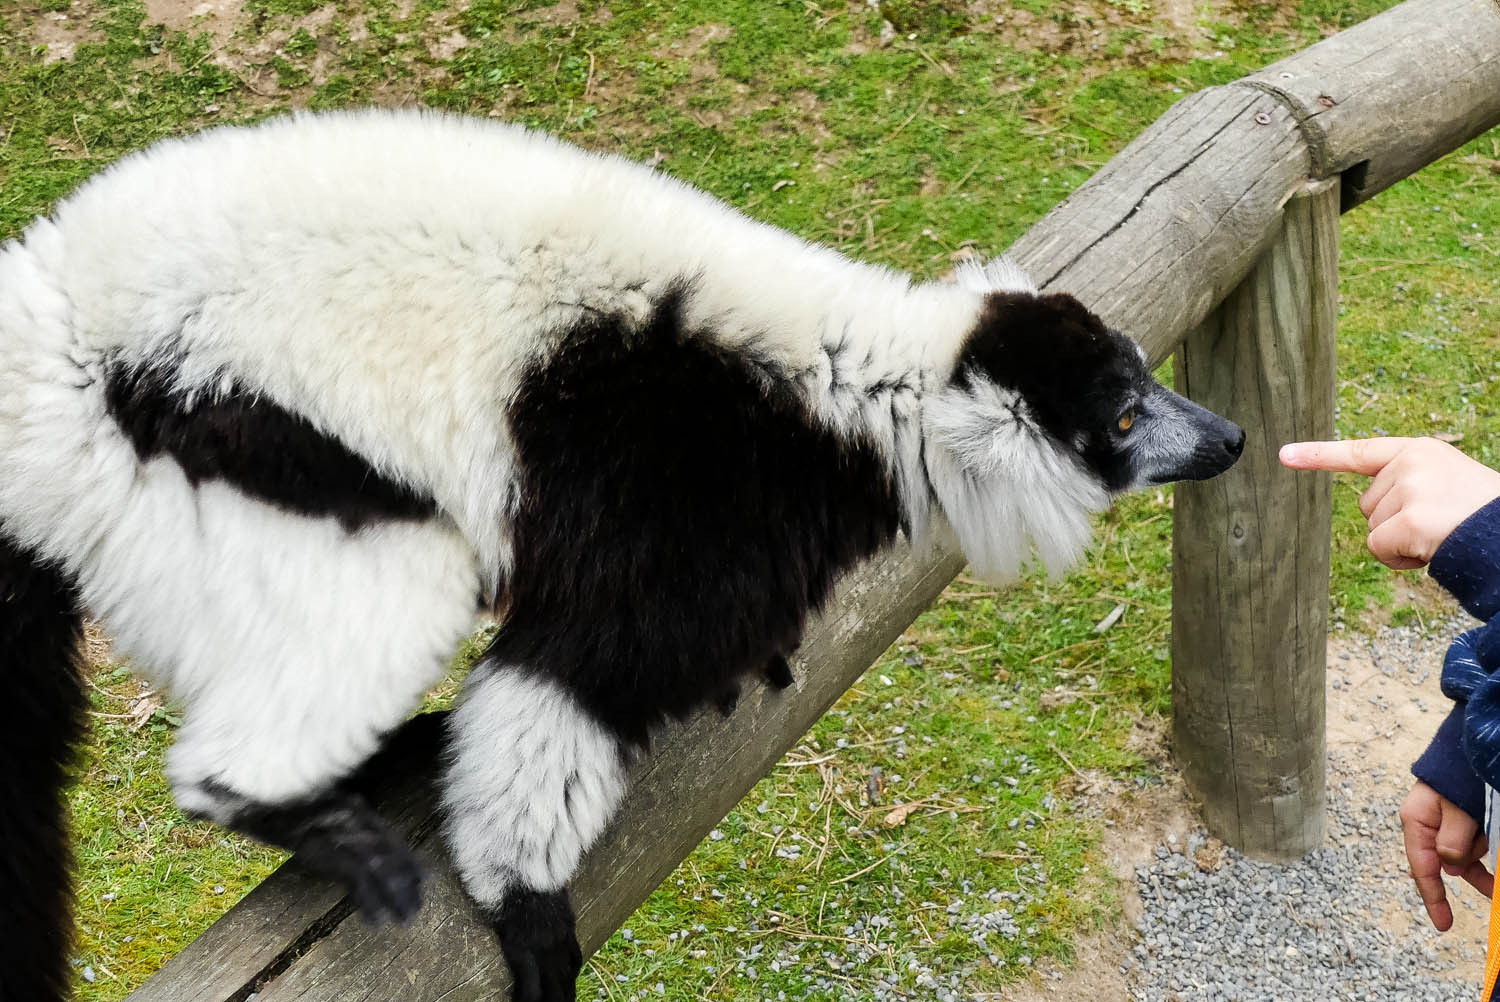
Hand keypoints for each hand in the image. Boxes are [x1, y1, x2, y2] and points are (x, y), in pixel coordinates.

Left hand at [1279, 437, 1499, 569]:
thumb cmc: (1481, 516)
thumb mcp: (1446, 484)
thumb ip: (1407, 485)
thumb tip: (1371, 512)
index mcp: (1421, 451)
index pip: (1361, 452)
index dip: (1319, 455)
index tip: (1283, 454)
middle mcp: (1412, 463)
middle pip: (1367, 505)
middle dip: (1394, 523)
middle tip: (1438, 523)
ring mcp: (1411, 489)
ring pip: (1372, 529)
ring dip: (1400, 542)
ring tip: (1442, 533)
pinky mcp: (1411, 519)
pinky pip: (1377, 548)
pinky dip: (1399, 558)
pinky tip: (1431, 548)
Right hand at [1399, 781, 1492, 930]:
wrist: (1471, 746)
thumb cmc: (1461, 773)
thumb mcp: (1459, 808)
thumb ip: (1454, 838)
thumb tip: (1449, 866)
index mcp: (1417, 820)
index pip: (1423, 867)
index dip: (1434, 898)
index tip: (1445, 925)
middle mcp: (1427, 824)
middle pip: (1446, 864)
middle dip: (1473, 872)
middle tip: (1495, 883)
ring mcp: (1444, 823)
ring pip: (1465, 854)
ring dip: (1483, 852)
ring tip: (1490, 827)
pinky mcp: (1460, 820)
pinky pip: (1473, 845)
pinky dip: (1485, 851)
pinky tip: (1494, 853)